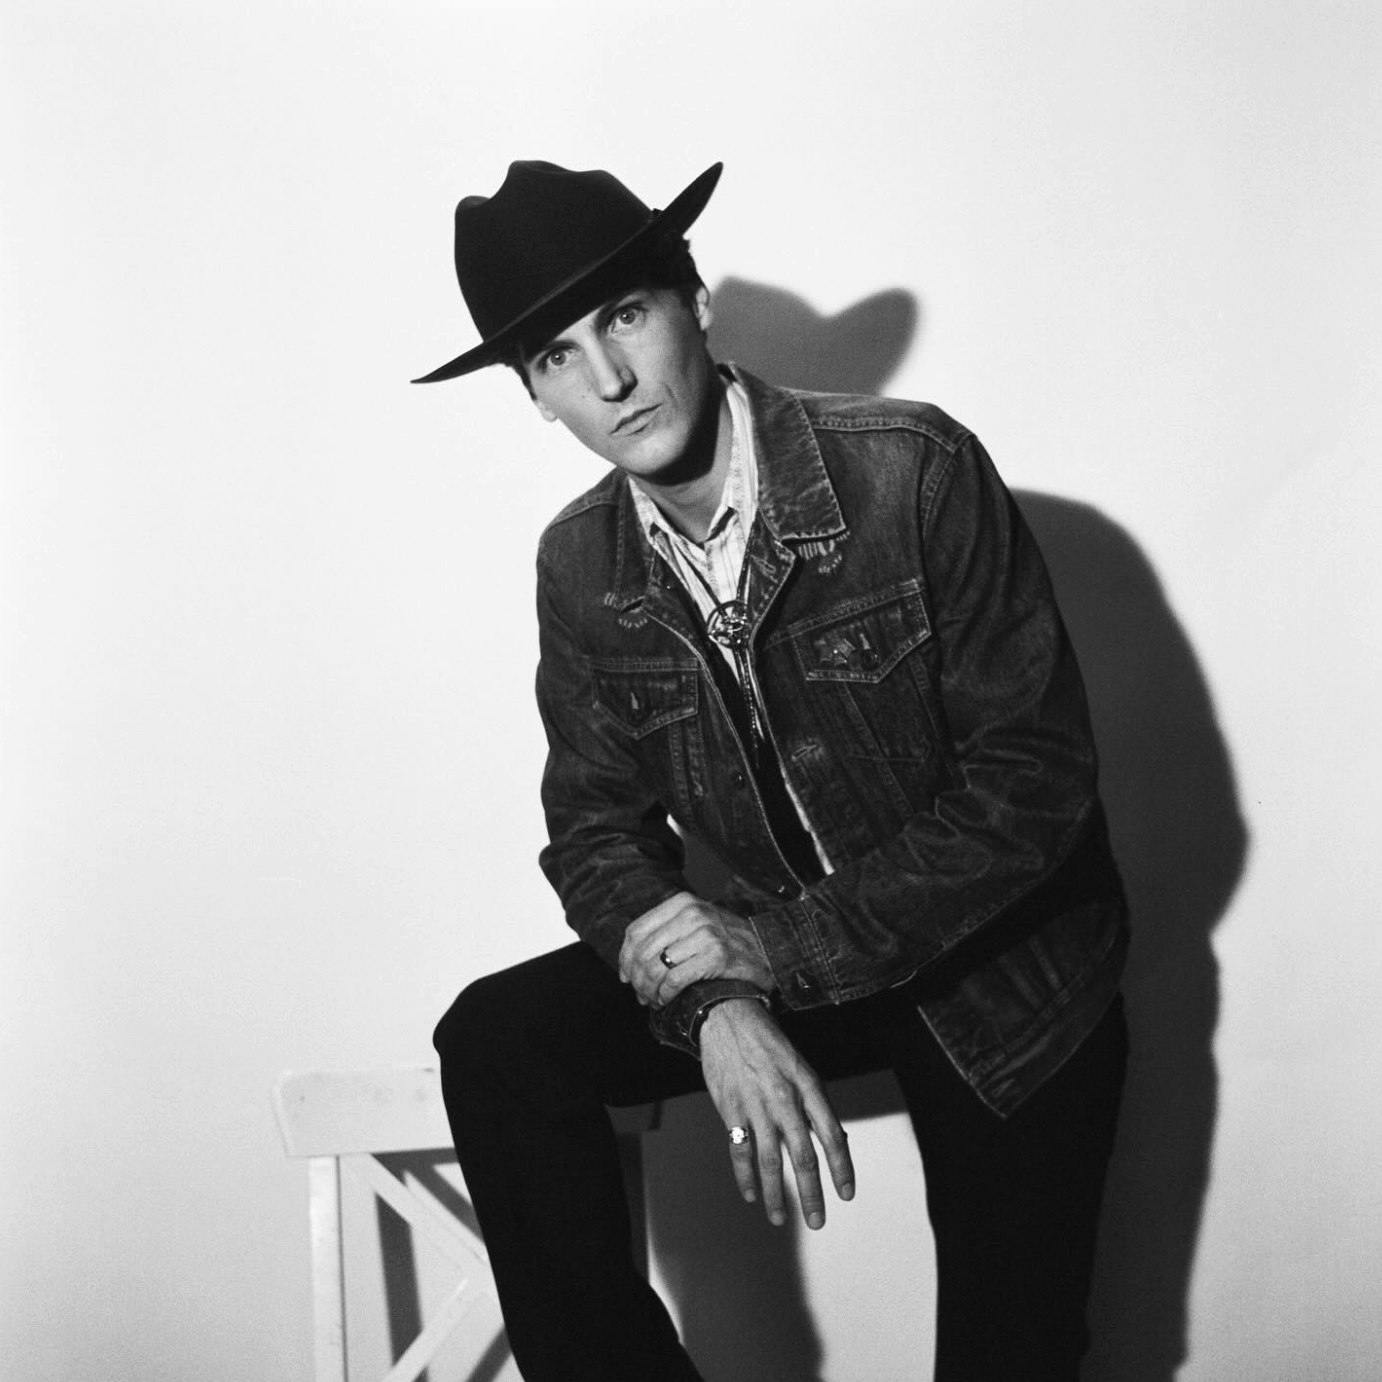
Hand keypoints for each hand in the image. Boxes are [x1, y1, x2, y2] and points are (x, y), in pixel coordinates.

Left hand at [618, 891, 772, 1006]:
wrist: (769, 950)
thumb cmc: (728, 940)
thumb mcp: (697, 922)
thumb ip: (666, 931)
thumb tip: (629, 960)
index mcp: (682, 902)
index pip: (636, 930)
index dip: (625, 957)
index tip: (625, 976)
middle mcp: (692, 914)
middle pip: (643, 951)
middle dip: (636, 978)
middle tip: (639, 995)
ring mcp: (705, 934)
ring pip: (656, 967)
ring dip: (649, 990)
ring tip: (651, 1000)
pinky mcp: (715, 957)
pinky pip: (675, 980)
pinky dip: (665, 995)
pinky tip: (666, 1001)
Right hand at [698, 998, 853, 1230]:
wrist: (729, 1018)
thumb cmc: (768, 1043)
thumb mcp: (800, 1066)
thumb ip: (813, 1103)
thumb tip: (832, 1140)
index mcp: (808, 1086)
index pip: (832, 1135)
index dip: (841, 1167)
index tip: (847, 1193)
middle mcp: (785, 1099)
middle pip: (803, 1157)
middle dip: (811, 1194)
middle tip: (817, 1220)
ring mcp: (756, 1106)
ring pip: (769, 1162)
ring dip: (777, 1195)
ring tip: (780, 1218)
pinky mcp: (731, 1110)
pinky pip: (740, 1151)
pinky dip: (745, 1177)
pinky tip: (751, 1194)